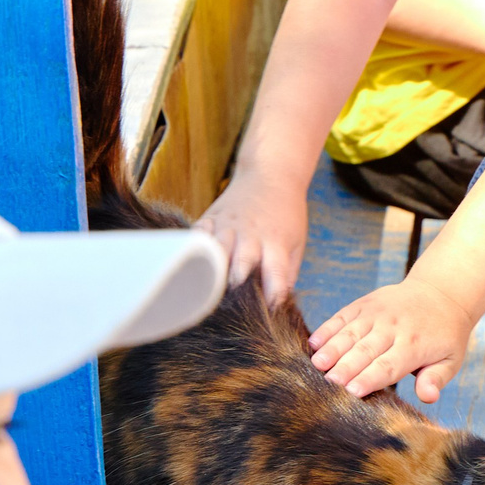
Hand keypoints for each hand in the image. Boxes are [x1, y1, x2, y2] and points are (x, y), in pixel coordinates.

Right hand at [198, 171, 309, 304]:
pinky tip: (187, 264)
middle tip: (232, 303)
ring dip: (212, 269)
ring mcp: (228, 225)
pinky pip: (196, 235)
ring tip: (206, 289)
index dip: (273, 293)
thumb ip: (288, 273)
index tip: (269, 310)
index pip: (276, 272)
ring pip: (216, 249)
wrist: (270, 174)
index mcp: (277, 243)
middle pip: (242, 261)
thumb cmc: (286, 214)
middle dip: (237, 282)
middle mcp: (252, 235)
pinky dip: (192, 249)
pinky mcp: (210, 217)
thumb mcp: (297, 242)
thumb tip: (279, 305)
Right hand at [311, 278, 477, 400]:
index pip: (388, 366)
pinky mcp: (365, 303)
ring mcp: (377, 313)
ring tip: (317, 364)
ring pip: (351, 333)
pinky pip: (343, 316)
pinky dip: (327, 329)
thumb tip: (429, 397)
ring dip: (332, 349)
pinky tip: (313, 344)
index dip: (369, 379)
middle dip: (346, 368)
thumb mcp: (451, 359)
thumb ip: (436, 379)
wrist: (441, 293)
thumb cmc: (444, 335)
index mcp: (414, 346)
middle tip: (327, 385)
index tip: (352, 393)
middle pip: (365, 351)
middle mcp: (393, 328)